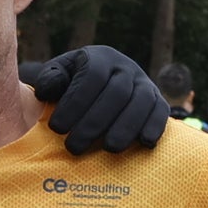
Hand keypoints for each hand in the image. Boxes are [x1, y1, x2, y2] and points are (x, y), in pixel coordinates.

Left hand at [21, 42, 167, 153]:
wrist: (99, 86)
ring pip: (141, 102)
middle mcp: (125, 67)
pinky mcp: (157, 100)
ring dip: (126, 127)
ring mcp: (144, 82)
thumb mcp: (56, 78)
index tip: (56, 128)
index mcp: (99, 58)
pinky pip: (161, 110)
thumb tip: (47, 90)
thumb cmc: (71, 85)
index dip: (75, 103)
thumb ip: (49, 81)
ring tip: (109, 149)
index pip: (91, 77)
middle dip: (95, 122)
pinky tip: (144, 143)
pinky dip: (155, 126)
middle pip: (116, 93)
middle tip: (74, 147)